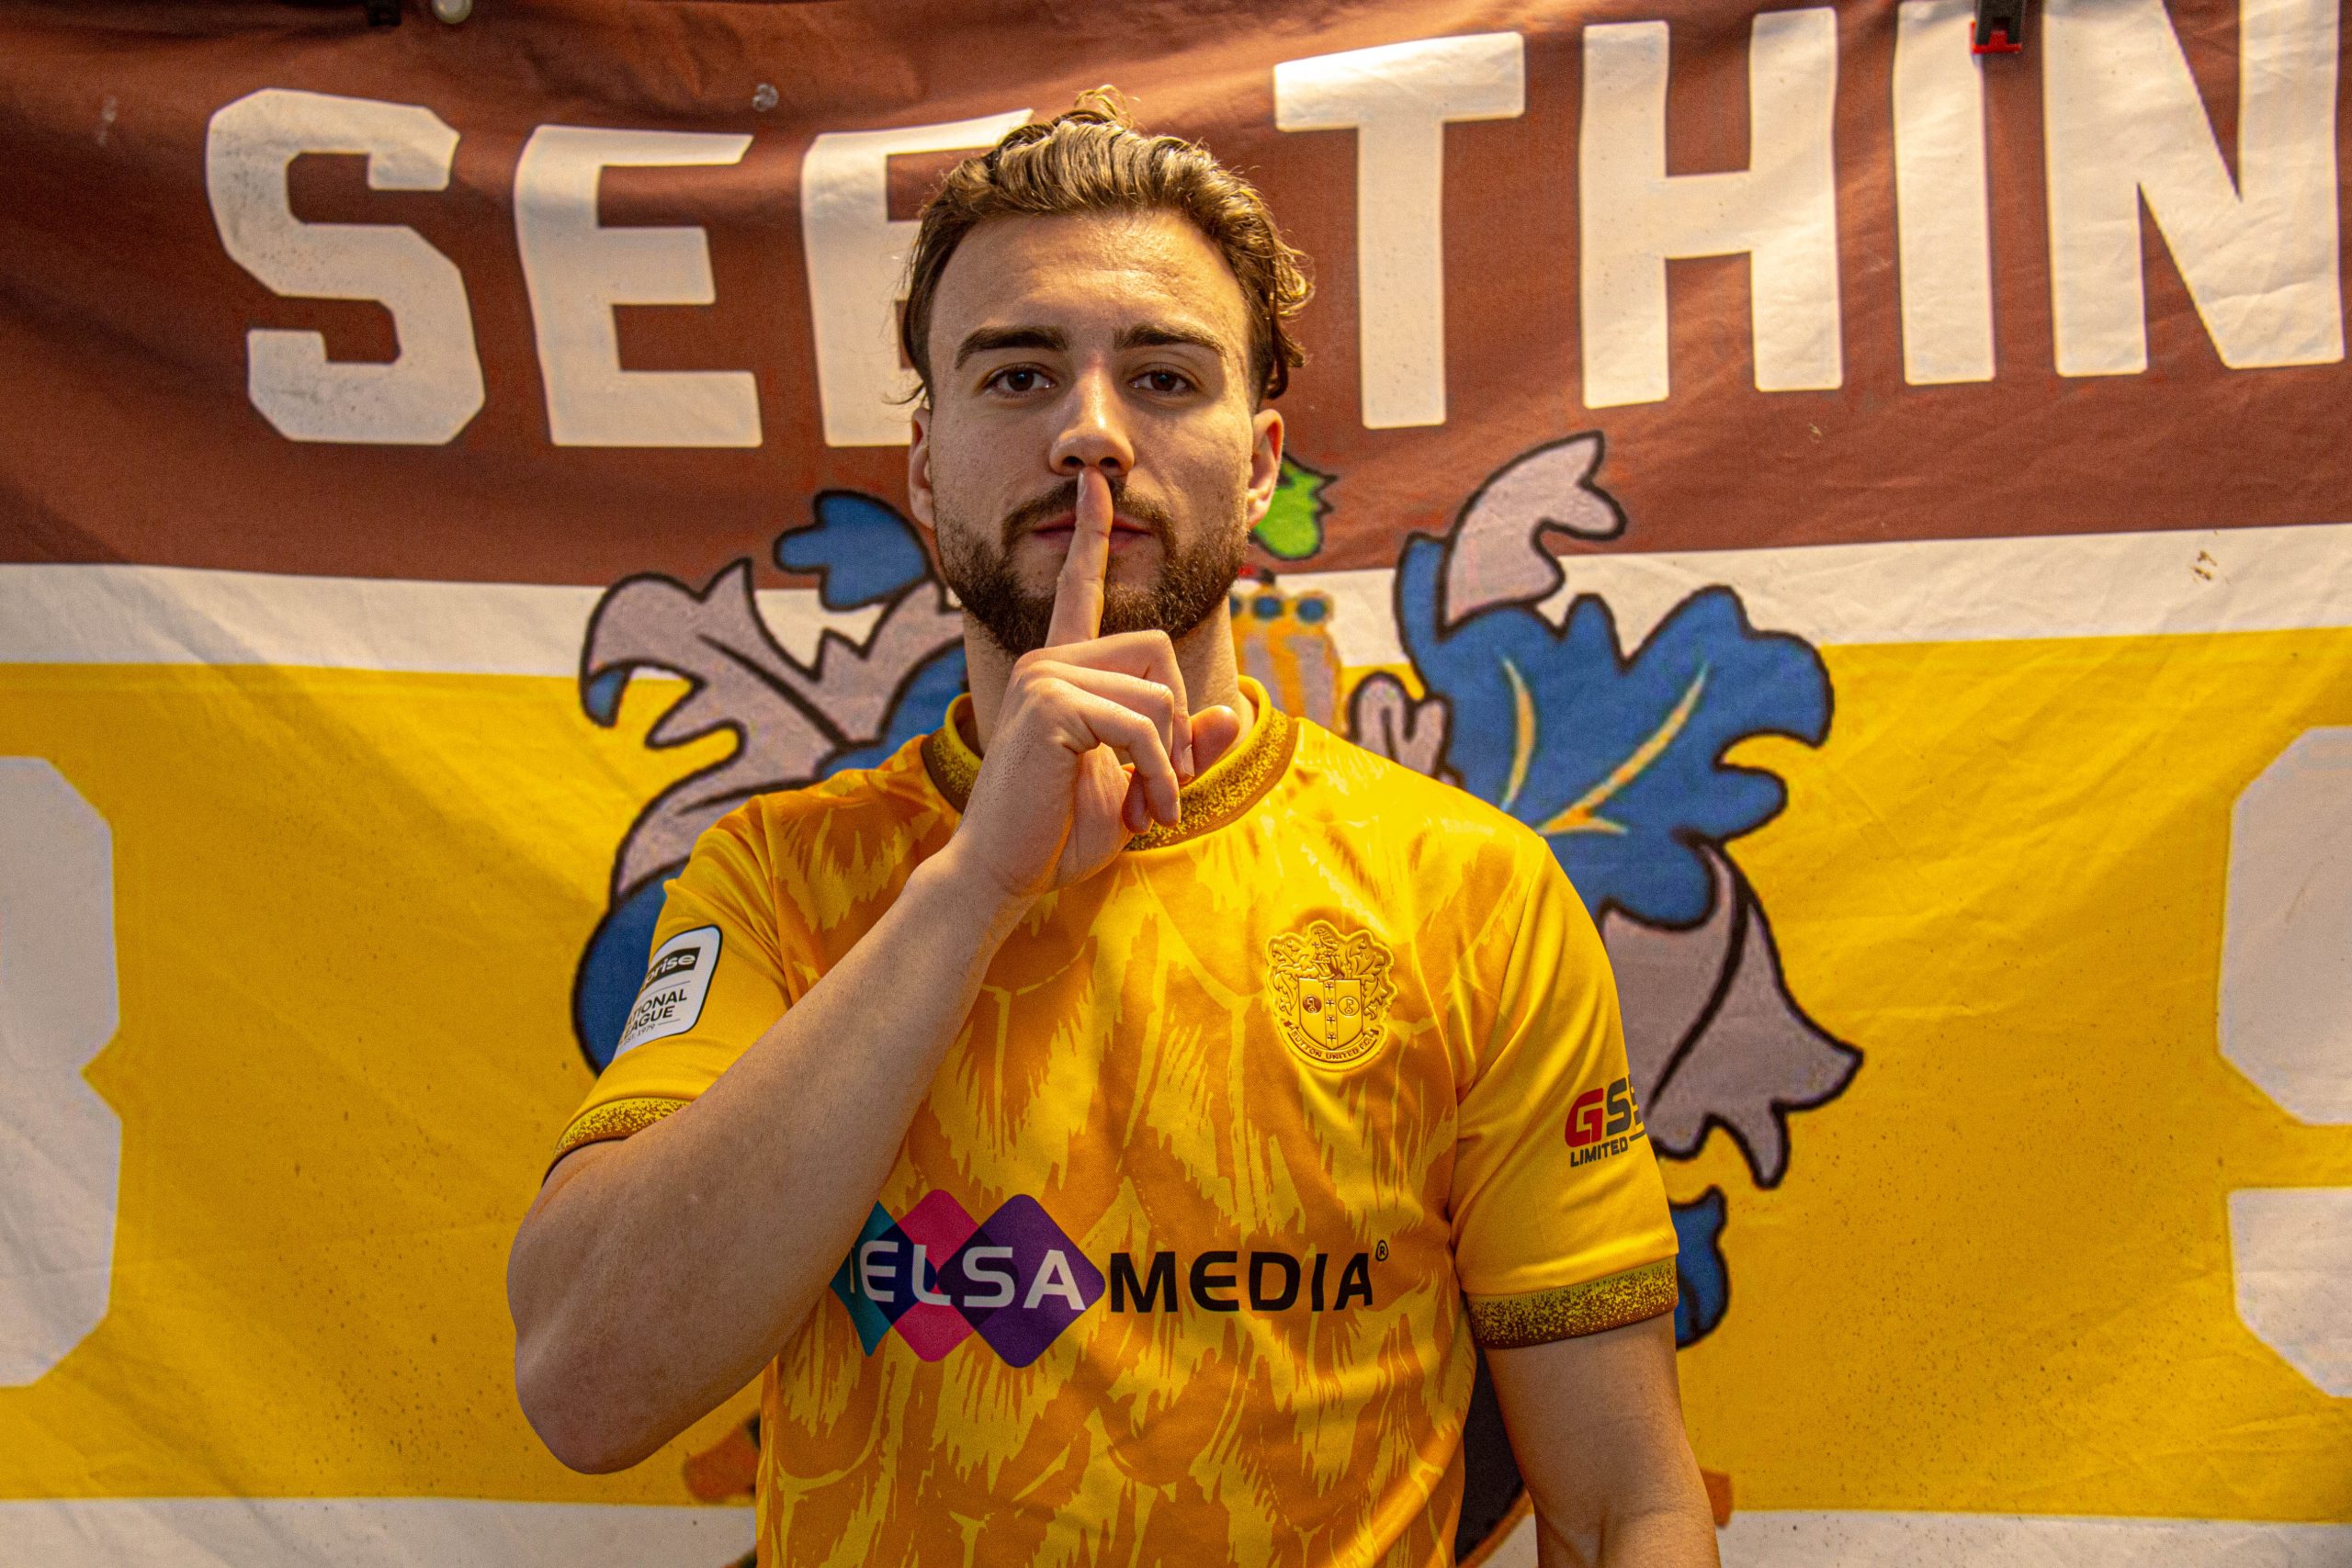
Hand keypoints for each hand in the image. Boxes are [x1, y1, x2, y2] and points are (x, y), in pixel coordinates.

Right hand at [944, 468, 1236, 903]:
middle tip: (1169, 780)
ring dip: (1173, 761)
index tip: (1095, 484)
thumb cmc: (1060, 834)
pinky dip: (1161, 774)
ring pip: (1158, 692)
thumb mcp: (1142, 788)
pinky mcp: (1050, 704)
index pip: (1077, 590)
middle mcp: (1047, 661)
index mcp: (1061, 671)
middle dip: (1180, 720)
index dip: (1091, 536)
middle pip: (1157, 647)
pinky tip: (1146, 810)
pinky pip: (1143, 724)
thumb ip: (1186, 750)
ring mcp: (1044, 677)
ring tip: (1152, 806)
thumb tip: (1234, 712)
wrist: (1004, 875)